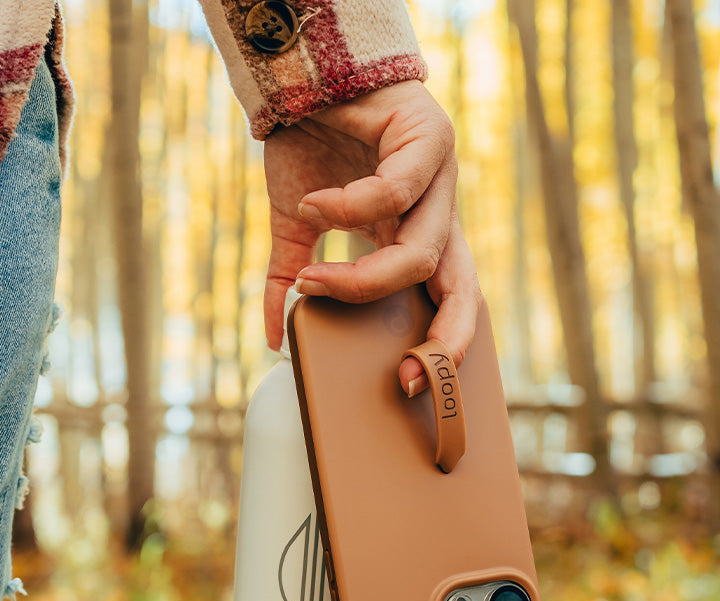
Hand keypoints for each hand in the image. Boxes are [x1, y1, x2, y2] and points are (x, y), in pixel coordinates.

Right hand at [263, 80, 482, 394]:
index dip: (438, 349)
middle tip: (409, 374)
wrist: (301, 76)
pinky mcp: (430, 137)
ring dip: (361, 280)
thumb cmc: (309, 147)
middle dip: (446, 339)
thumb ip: (289, 279)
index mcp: (412, 239)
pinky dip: (347, 210)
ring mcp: (441, 177)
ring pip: (421, 253)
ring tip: (309, 278)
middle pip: (464, 290)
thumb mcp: (294, 227)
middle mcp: (437, 214)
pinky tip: (313, 204)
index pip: (445, 304)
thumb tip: (272, 341)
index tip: (406, 386)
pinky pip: (395, 193)